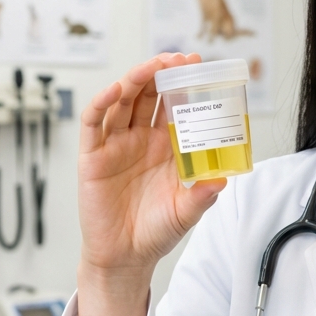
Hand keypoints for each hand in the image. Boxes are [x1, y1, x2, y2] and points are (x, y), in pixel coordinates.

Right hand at [74, 54, 226, 315]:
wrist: (125, 257)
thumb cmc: (155, 232)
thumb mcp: (186, 212)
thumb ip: (202, 195)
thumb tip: (222, 178)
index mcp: (165, 147)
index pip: (174, 105)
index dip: (184, 83)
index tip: (200, 66)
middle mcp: (140, 140)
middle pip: (148, 94)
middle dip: (162, 71)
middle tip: (181, 58)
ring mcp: (115, 145)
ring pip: (123, 100)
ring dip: (137, 78)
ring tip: (154, 65)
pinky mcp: (92, 156)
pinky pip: (93, 122)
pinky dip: (102, 102)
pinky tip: (116, 90)